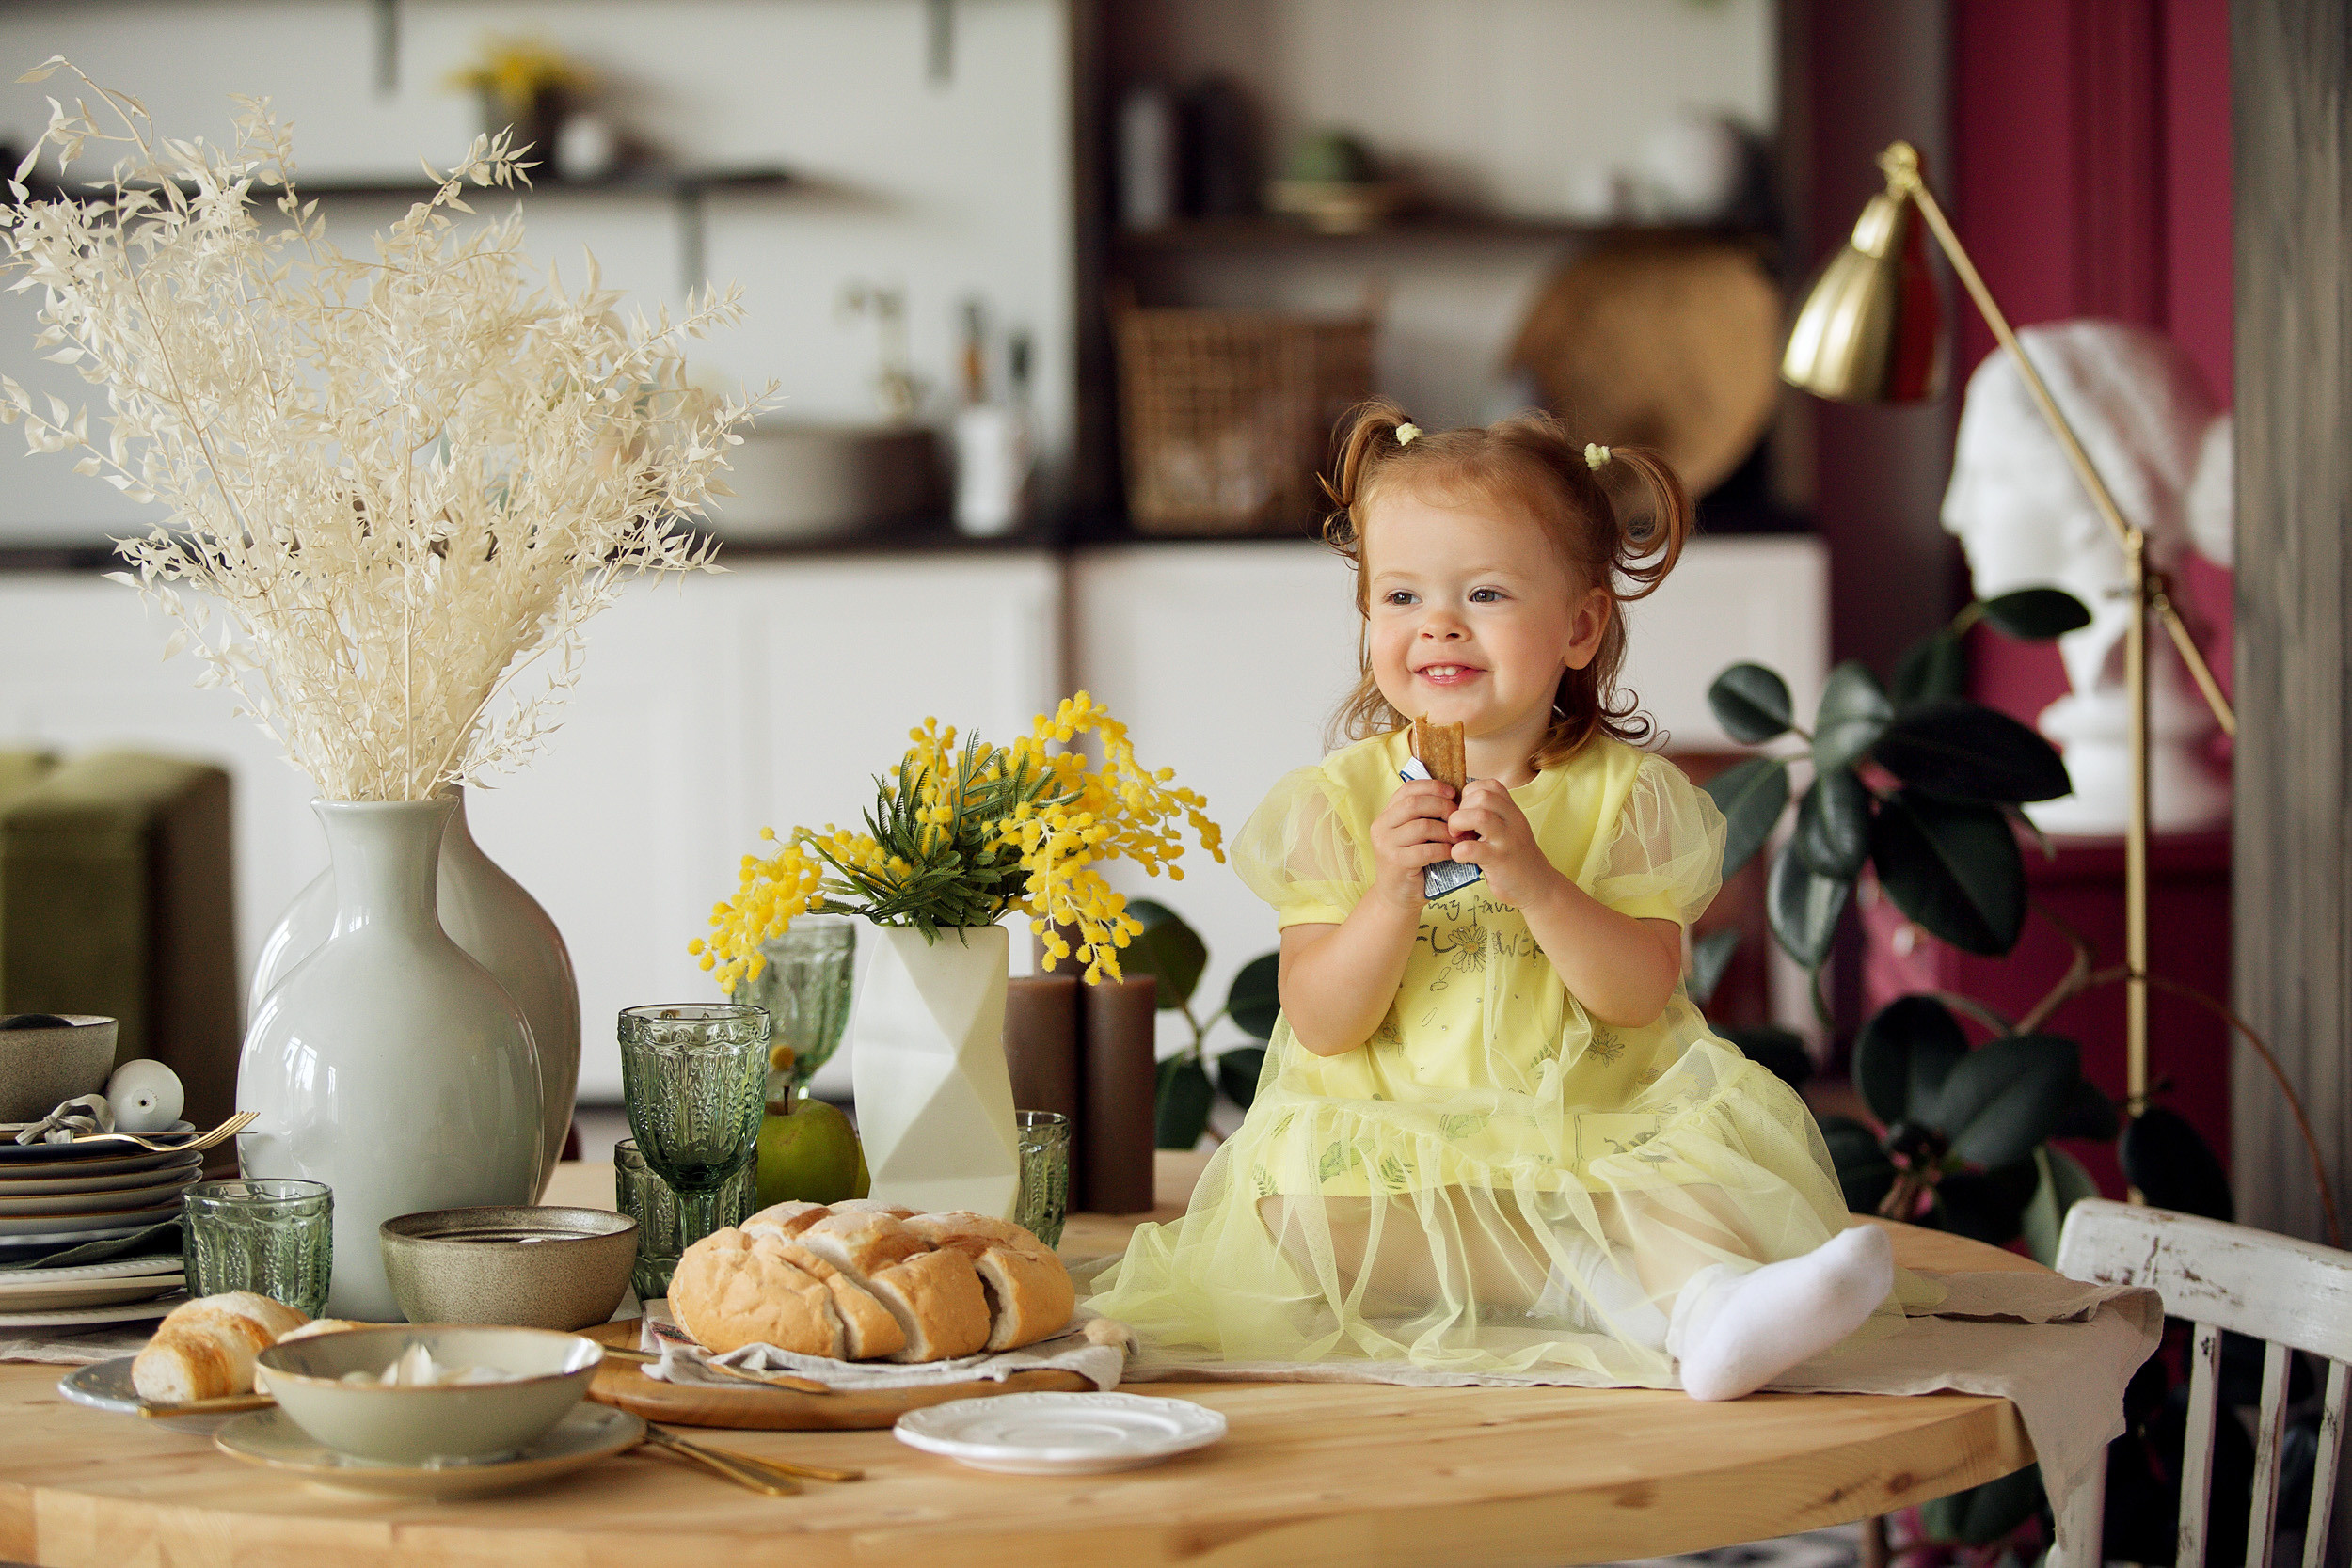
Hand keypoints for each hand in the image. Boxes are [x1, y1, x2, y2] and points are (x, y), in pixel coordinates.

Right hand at [1368, 778, 1457, 907]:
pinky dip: (1445, 850)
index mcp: (1386, 815)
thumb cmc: (1412, 863)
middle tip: (1459, 817)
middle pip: (1414, 804)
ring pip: (1422, 826)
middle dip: (1442, 807)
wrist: (1397, 896)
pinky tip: (1453, 853)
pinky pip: (1426, 850)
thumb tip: (1454, 796)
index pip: (1407, 789)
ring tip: (1460, 838)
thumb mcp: (1413, 835)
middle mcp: (1381, 826)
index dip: (1432, 787)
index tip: (1452, 792)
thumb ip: (1424, 816)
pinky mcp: (1396, 862)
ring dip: (1447, 831)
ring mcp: (1386, 845)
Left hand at [1448, 780, 1567, 910]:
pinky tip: (1461, 857)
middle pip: (1482, 796)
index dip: (1469, 794)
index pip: (1489, 785)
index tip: (1465, 812)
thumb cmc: (1515, 857)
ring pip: (1479, 816)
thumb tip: (1456, 806)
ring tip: (1457, 838)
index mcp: (1512, 811)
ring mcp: (1507, 840)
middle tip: (1457, 827)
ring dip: (1458, 824)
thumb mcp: (1508, 829)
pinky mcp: (1499, 861)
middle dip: (1461, 808)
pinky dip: (1458, 851)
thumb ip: (1491, 815)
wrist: (1538, 886)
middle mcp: (1512, 821)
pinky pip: (1472, 848)